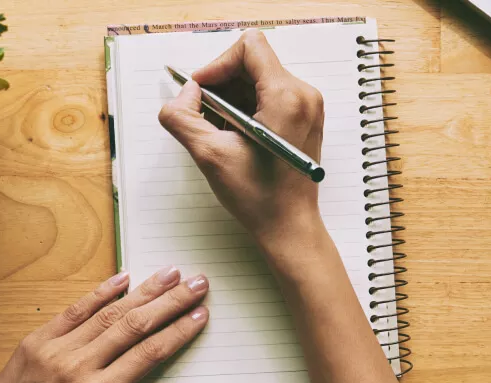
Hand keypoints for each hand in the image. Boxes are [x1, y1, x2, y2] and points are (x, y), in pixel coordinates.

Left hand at [0, 267, 209, 382]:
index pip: (151, 354)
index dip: (180, 331)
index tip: (201, 314)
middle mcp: (78, 367)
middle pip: (135, 325)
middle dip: (171, 301)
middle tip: (198, 283)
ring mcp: (55, 350)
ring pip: (108, 312)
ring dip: (143, 290)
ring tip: (170, 273)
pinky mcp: (36, 340)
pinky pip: (73, 310)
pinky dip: (100, 292)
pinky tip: (123, 278)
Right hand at [158, 29, 325, 243]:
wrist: (290, 227)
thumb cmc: (260, 199)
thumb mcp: (209, 155)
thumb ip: (183, 117)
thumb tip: (186, 93)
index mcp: (287, 97)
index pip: (249, 47)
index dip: (217, 64)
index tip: (201, 90)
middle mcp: (303, 95)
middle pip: (253, 62)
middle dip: (222, 85)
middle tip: (206, 115)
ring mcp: (307, 107)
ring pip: (258, 79)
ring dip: (231, 98)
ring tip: (220, 130)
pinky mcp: (304, 118)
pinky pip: (269, 96)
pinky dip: (245, 108)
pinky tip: (234, 135)